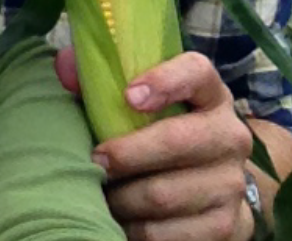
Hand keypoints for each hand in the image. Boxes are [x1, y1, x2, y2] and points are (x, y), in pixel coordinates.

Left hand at [93, 53, 253, 240]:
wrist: (211, 182)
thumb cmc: (162, 128)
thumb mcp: (143, 98)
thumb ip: (101, 77)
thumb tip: (63, 68)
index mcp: (209, 92)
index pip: (196, 72)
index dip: (164, 81)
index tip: (128, 96)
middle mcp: (229, 134)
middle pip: (176, 140)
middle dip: (126, 153)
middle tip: (95, 160)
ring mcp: (231, 183)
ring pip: (164, 194)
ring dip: (123, 198)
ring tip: (102, 192)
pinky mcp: (226, 226)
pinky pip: (168, 234)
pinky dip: (136, 229)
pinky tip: (122, 219)